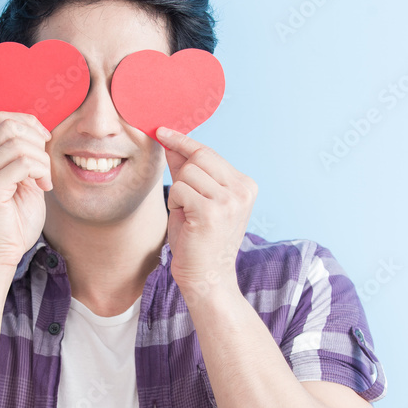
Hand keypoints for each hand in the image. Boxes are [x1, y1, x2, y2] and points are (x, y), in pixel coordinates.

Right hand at [0, 110, 52, 269]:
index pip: (2, 119)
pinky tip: (43, 187)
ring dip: (41, 159)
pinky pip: (20, 163)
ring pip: (17, 143)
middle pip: (8, 125)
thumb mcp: (25, 186)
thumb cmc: (13, 227)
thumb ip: (28, 162)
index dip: (29, 124)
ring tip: (45, 180)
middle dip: (37, 139)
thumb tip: (42, 137)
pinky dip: (40, 171)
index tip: (45, 145)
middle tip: (46, 165)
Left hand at [156, 125, 257, 297]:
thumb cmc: (199, 241)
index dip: (184, 140)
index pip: (209, 152)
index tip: (163, 130)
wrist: (207, 278)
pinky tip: (187, 221)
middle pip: (198, 157)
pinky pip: (180, 189)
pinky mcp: (212, 211)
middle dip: (181, 173)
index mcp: (245, 185)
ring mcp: (230, 200)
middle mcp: (242, 190)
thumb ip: (187, 171)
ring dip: (178, 193)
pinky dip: (176, 203)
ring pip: (187, 173)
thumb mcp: (196, 199)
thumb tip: (170, 141)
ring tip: (188, 214)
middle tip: (182, 199)